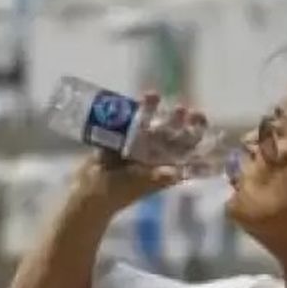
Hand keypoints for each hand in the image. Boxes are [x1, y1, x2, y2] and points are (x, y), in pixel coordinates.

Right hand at [70, 93, 202, 212]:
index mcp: (164, 168)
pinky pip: (128, 121)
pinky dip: (131, 111)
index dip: (195, 134)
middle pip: (170, 133)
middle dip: (176, 119)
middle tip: (180, 107)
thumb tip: (175, 173)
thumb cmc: (117, 192)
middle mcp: (154, 156)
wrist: (89, 192)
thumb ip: (156, 177)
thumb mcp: (138, 184)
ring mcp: (136, 147)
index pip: (186, 150)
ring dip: (153, 110)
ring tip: (153, 95)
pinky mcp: (119, 140)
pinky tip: (132, 99)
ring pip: (149, 124)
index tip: (198, 119)